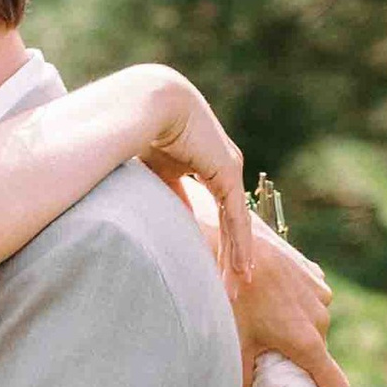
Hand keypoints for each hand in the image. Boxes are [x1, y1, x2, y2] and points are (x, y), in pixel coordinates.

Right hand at [138, 75, 254, 285]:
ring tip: (239, 284)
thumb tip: (171, 217)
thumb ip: (168, 193)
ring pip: (238, 222)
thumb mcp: (156, 171)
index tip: (217, 264)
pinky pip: (235, 217)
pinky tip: (241, 268)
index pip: (218, 208)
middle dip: (231, 253)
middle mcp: (225, 166)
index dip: (219, 237)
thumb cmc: (144, 129)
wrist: (151, 102)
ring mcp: (230, 169)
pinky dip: (238, 244)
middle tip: (233, 284)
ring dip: (238, 255)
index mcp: (208, 163)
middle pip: (233, 219)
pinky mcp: (228, 173)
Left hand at [234, 225, 346, 386]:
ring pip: (314, 327)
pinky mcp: (314, 276)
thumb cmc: (233, 296)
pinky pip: (310, 302)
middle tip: (269, 361)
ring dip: (296, 333)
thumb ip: (241, 382)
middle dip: (299, 362)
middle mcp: (321, 318)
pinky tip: (269, 299)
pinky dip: (295, 308)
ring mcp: (319, 295)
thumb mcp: (234, 344)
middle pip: (318, 355)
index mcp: (306, 341)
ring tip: (264, 323)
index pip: (335, 384)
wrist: (233, 243)